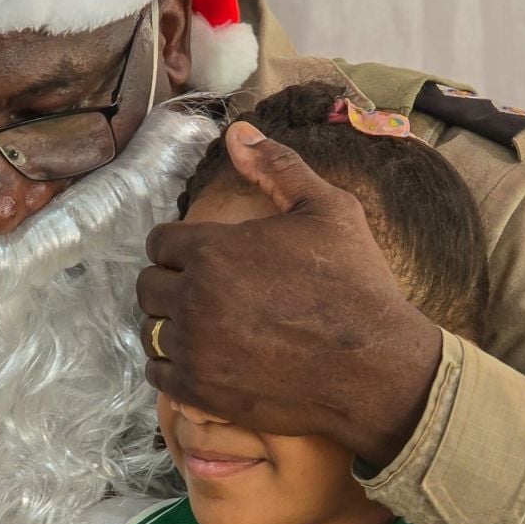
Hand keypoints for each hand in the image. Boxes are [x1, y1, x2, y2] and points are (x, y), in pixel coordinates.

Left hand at [136, 122, 442, 467]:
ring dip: (170, 326)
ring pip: (150, 331)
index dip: (179, 248)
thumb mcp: (326, 209)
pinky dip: (171, 368)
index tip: (202, 258)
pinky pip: (157, 376)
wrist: (377, 367)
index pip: (159, 243)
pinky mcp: (200, 393)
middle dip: (170, 284)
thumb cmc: (354, 283)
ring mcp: (193, 349)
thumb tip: (237, 131)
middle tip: (203, 292)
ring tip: (204, 326)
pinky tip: (201, 360)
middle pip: (147, 286)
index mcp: (211, 250)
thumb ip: (276, 167)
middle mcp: (192, 298)